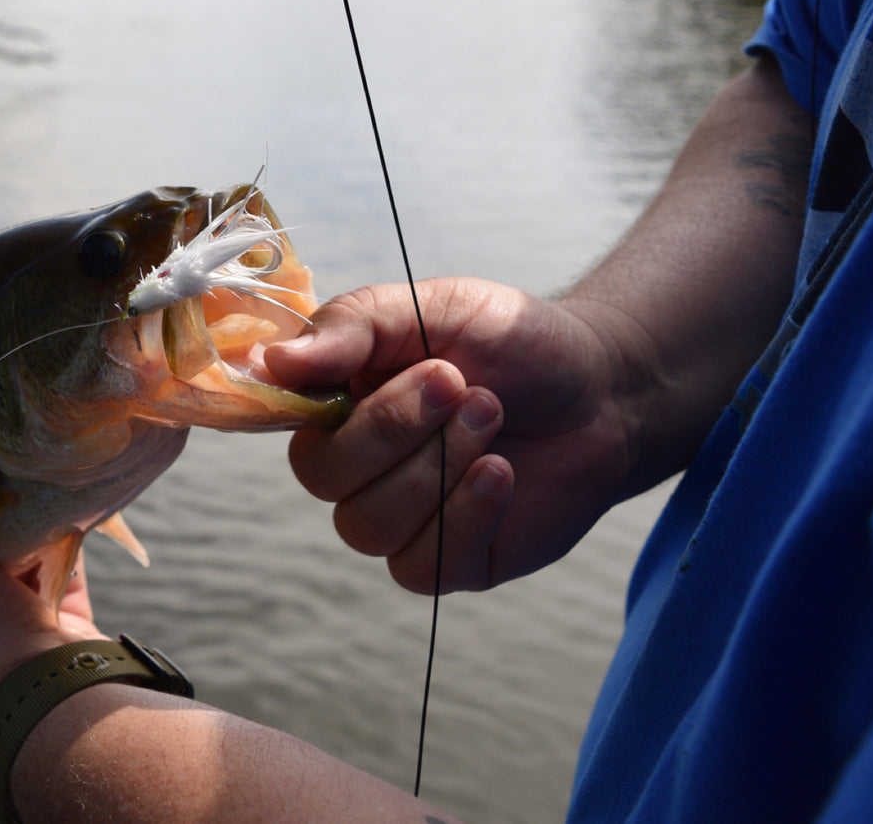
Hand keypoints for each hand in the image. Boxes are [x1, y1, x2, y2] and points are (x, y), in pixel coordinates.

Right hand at [266, 278, 643, 593]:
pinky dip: (465, 516)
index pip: (287, 422)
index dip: (323, 403)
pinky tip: (501, 473)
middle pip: (327, 479)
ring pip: (370, 527)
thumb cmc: (509, 341)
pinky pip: (423, 565)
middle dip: (398, 428)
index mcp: (338, 404)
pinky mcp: (450, 562)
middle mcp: (356, 469)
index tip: (380, 364)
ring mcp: (401, 521)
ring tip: (492, 416)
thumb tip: (271, 362)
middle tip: (462, 384)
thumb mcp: (432, 307)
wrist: (601, 387)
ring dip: (437, 468)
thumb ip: (352, 326)